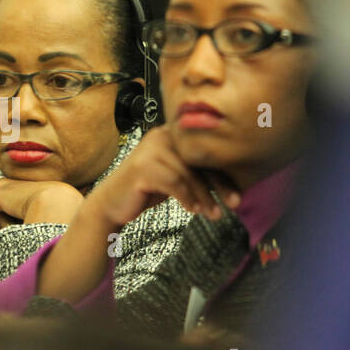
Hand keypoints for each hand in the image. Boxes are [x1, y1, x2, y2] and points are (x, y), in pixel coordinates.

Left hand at [0, 176, 84, 224]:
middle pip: (4, 183)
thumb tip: (66, 244)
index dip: (14, 191)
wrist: (60, 208)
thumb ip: (61, 232)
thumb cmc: (69, 220)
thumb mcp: (68, 224)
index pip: (26, 191)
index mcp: (46, 194)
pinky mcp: (0, 197)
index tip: (7, 191)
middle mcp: (27, 188)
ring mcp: (13, 191)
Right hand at [82, 126, 239, 228]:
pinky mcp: (141, 167)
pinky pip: (173, 182)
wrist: (111, 203)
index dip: (223, 175)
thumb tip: (232, 185)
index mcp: (171, 134)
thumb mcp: (174, 178)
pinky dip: (186, 198)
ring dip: (203, 197)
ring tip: (213, 214)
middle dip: (218, 186)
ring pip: (187, 174)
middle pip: (198, 162)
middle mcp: (160, 136)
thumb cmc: (146, 190)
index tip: (237, 196)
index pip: (203, 153)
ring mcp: (149, 150)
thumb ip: (194, 173)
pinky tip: (192, 211)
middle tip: (234, 204)